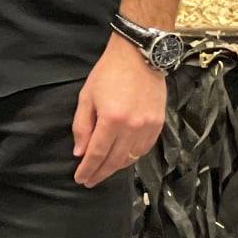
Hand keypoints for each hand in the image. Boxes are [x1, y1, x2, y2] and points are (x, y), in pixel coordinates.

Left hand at [71, 33, 166, 187]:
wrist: (139, 57)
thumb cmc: (108, 73)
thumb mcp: (86, 97)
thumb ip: (82, 126)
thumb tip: (80, 152)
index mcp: (111, 119)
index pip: (97, 154)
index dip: (88, 169)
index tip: (79, 179)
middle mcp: (132, 127)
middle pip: (114, 160)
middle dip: (100, 173)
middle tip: (89, 181)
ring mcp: (148, 127)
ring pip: (131, 158)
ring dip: (116, 168)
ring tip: (103, 171)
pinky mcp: (158, 125)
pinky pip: (144, 149)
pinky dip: (132, 157)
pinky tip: (122, 159)